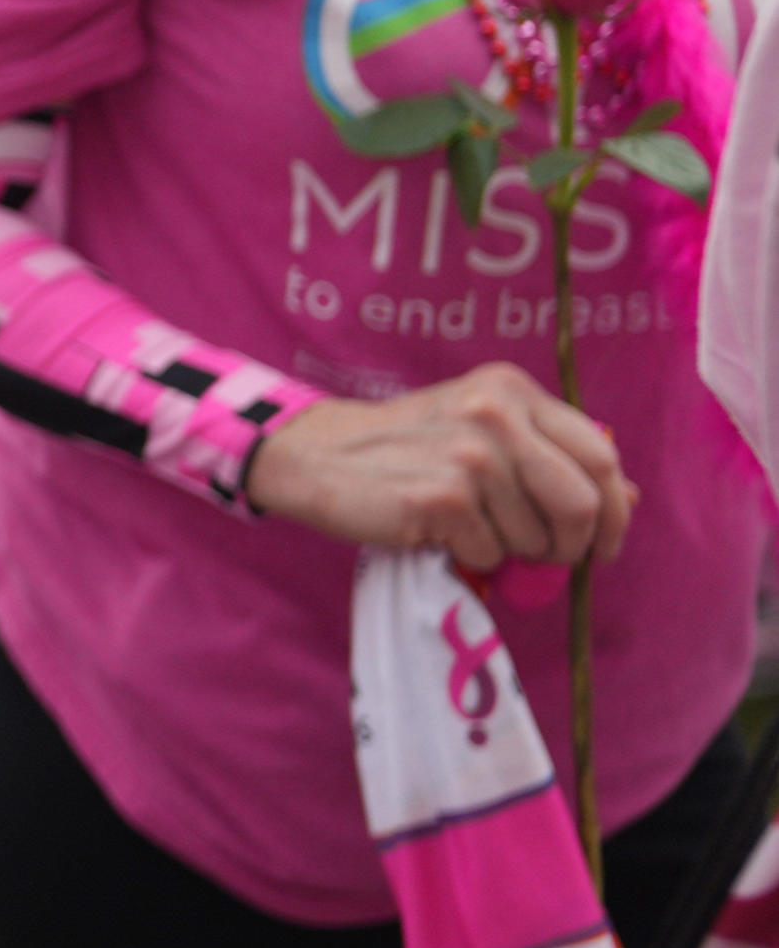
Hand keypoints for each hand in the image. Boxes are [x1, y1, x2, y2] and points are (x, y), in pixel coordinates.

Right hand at [245, 372, 634, 571]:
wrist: (318, 457)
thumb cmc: (407, 450)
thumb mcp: (483, 430)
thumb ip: (550, 454)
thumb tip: (628, 494)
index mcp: (512, 390)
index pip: (601, 456)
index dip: (615, 509)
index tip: (605, 541)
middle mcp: (496, 414)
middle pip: (582, 502)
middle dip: (575, 544)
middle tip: (553, 557)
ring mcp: (470, 456)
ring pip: (536, 537)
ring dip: (513, 552)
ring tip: (473, 530)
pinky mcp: (442, 498)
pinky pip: (491, 554)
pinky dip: (473, 558)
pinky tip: (441, 534)